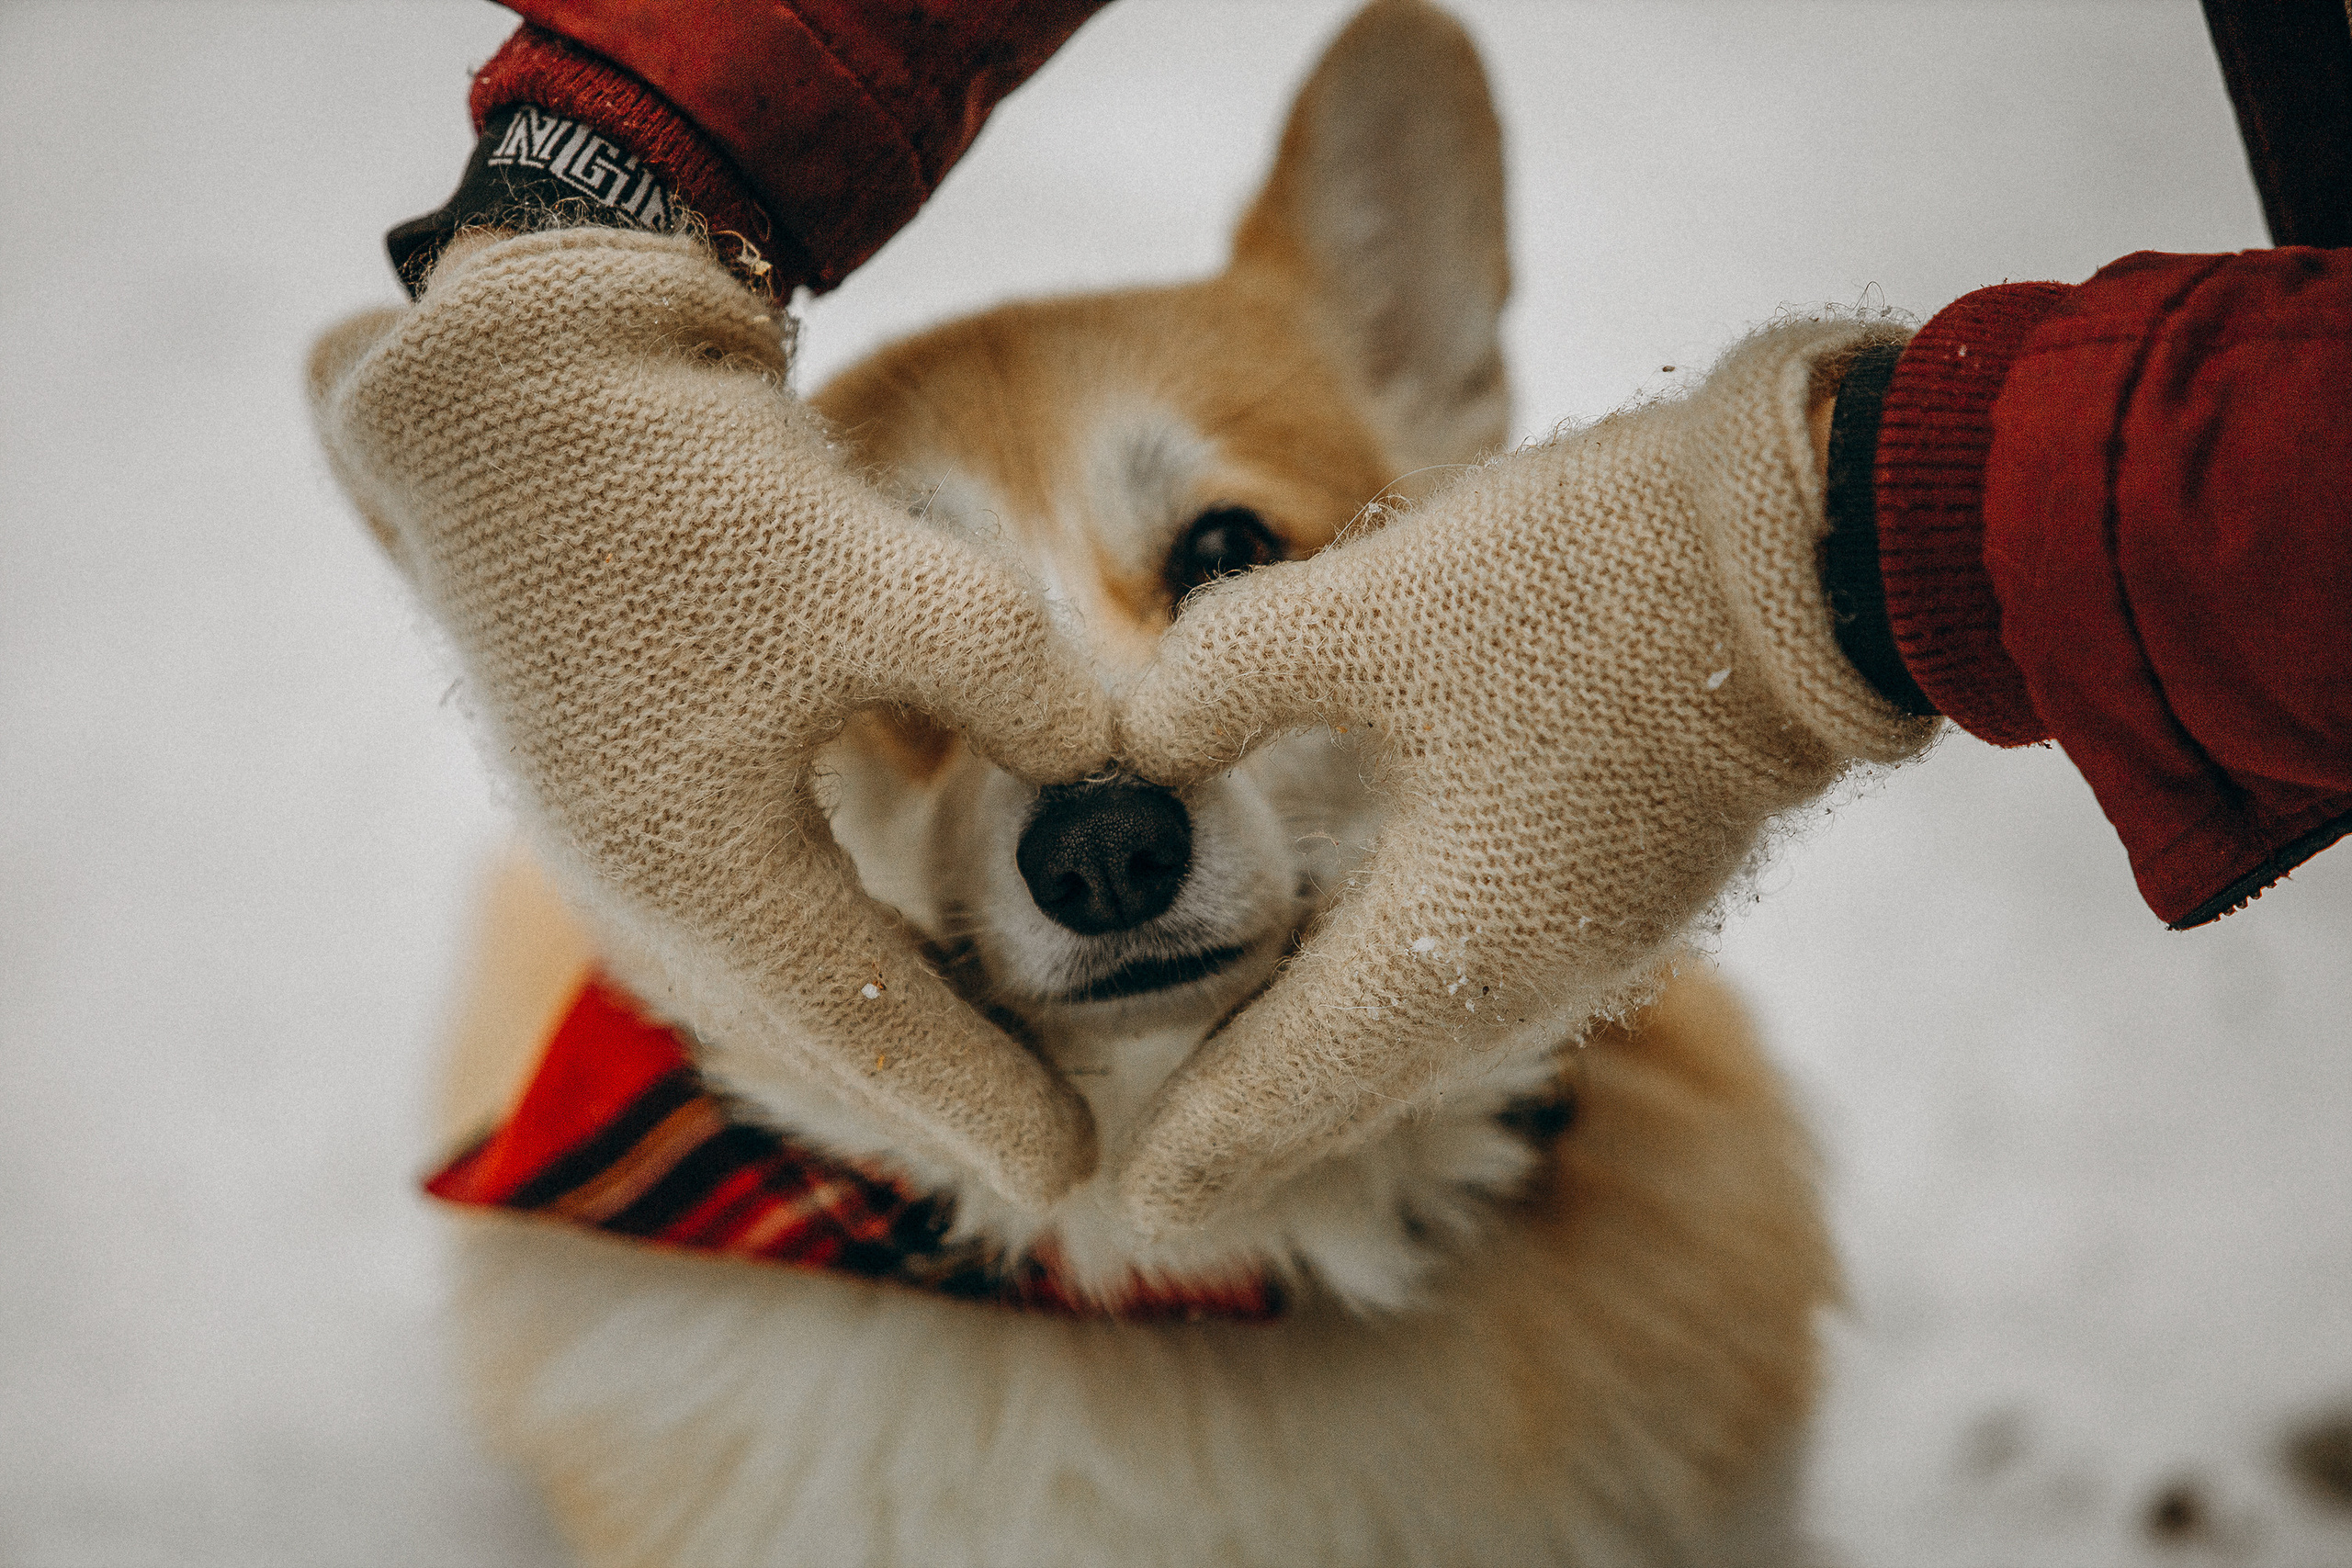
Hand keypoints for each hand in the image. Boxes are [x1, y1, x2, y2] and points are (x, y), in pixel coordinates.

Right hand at [313, 229, 1112, 1206]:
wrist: (515, 377)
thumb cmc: (690, 490)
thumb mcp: (895, 591)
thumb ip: (1025, 696)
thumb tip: (1099, 763)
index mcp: (699, 876)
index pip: (871, 1028)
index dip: (979, 1101)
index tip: (1073, 1172)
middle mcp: (642, 880)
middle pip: (813, 1028)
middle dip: (929, 1086)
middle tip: (1042, 1132)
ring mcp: (619, 827)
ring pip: (768, 975)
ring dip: (871, 1020)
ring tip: (976, 1056)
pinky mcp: (625, 762)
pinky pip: (734, 905)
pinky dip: (818, 943)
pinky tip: (877, 935)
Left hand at [1116, 316, 1930, 1232]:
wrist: (1811, 553)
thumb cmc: (1591, 587)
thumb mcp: (1369, 607)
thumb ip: (1222, 675)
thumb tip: (1141, 737)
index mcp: (1456, 949)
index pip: (1299, 1085)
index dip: (1212, 1145)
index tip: (1145, 1209)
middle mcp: (1527, 979)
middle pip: (1361, 1083)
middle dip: (1261, 1124)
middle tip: (1167, 1167)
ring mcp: (1589, 937)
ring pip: (1423, 1035)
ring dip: (1329, 1061)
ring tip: (1236, 1075)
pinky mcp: (1620, 879)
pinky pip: (1478, 978)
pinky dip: (1392, 994)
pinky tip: (1347, 952)